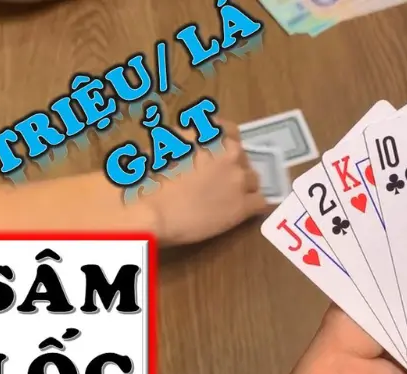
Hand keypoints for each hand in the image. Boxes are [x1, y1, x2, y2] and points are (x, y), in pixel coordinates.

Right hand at [142, 120, 268, 245]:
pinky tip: (239, 211)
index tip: (219, 152)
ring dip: (242, 186)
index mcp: (210, 135)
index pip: (230, 130)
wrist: (152, 211)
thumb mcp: (162, 145)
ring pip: (252, 179)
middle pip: (242, 157)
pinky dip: (252, 205)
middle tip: (216, 180)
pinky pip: (260, 202)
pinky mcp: (244, 205)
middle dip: (232, 166)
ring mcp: (239, 179)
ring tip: (225, 198)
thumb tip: (190, 142)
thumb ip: (184, 139)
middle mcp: (229, 152)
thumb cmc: (146, 179)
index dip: (226, 142)